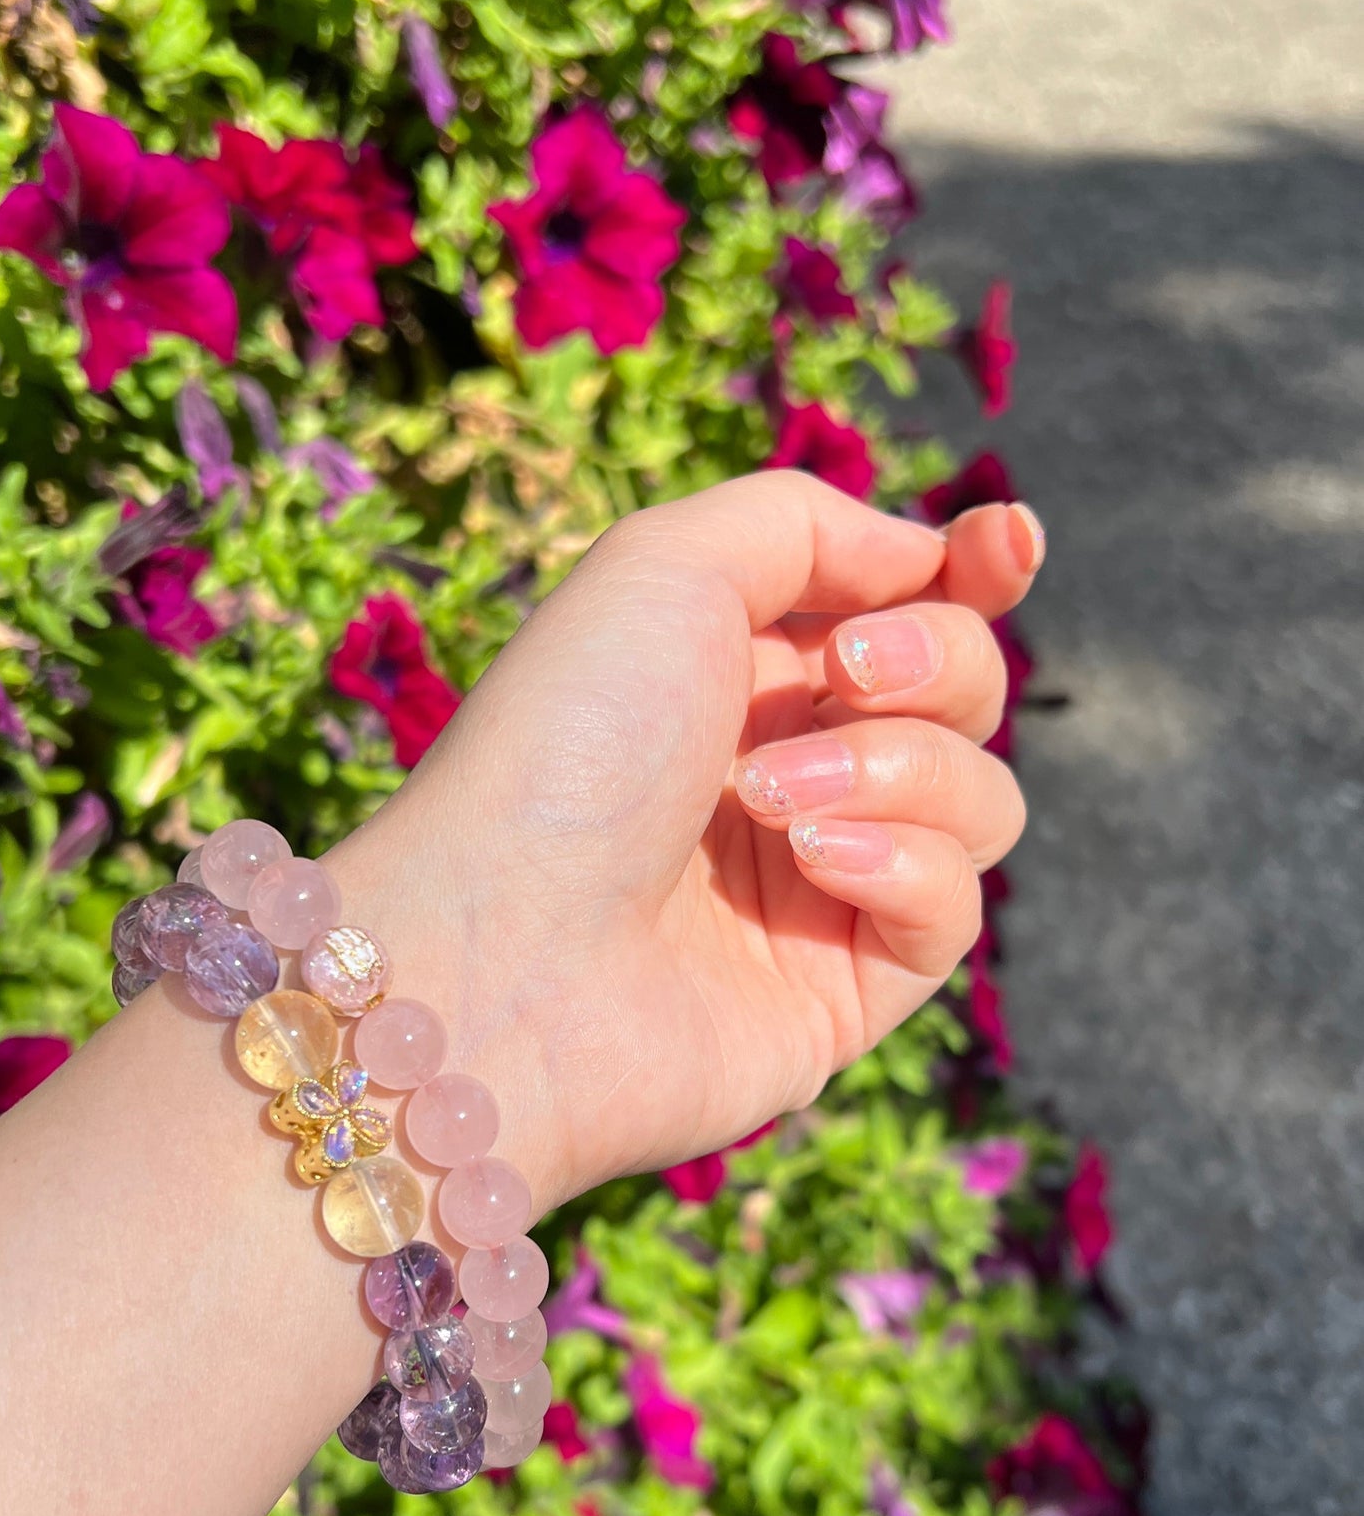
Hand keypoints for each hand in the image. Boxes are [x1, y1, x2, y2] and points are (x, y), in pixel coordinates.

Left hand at [339, 471, 1034, 1212]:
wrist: (505, 948)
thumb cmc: (567, 746)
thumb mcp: (666, 565)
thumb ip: (807, 525)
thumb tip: (923, 557)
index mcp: (743, 671)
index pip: (912, 609)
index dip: (978, 570)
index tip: (1008, 541)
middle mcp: (794, 773)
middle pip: (968, 689)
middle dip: (930, 661)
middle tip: (844, 674)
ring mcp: (825, 887)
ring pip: (982, 797)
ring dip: (897, 768)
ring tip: (771, 801)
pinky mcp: (848, 990)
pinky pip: (952, 905)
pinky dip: (901, 865)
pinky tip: (810, 866)